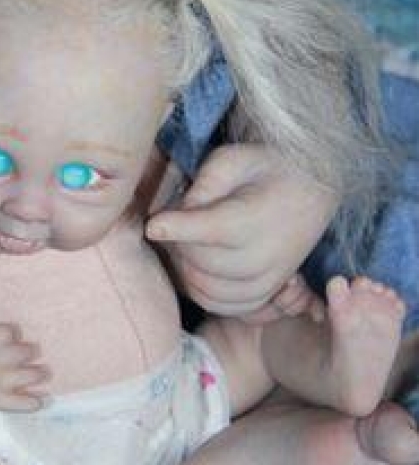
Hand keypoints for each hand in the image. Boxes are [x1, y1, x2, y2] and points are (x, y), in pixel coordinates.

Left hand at [145, 144, 337, 315]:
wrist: (312, 190)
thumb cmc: (266, 168)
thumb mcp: (234, 158)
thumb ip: (206, 183)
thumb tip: (181, 212)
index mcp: (255, 218)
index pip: (209, 230)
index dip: (175, 228)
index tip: (152, 225)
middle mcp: (264, 256)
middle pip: (201, 262)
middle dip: (177, 243)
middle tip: (173, 220)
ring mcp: (267, 280)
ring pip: (207, 290)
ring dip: (186, 268)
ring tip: (185, 240)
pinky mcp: (266, 293)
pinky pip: (223, 306)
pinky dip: (202, 291)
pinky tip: (197, 267)